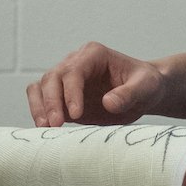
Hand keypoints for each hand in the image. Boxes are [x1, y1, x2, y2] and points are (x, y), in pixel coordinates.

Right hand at [27, 42, 165, 127]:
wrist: (144, 93)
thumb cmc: (146, 85)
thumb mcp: (147, 87)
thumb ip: (130, 93)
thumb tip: (108, 102)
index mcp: (94, 54)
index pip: (74, 71)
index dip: (71, 92)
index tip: (76, 114)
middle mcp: (75, 63)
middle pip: (52, 77)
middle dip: (50, 101)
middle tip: (55, 125)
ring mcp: (66, 81)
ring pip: (40, 87)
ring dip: (39, 107)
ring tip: (45, 128)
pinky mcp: (62, 98)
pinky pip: (41, 101)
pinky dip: (39, 113)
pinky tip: (45, 130)